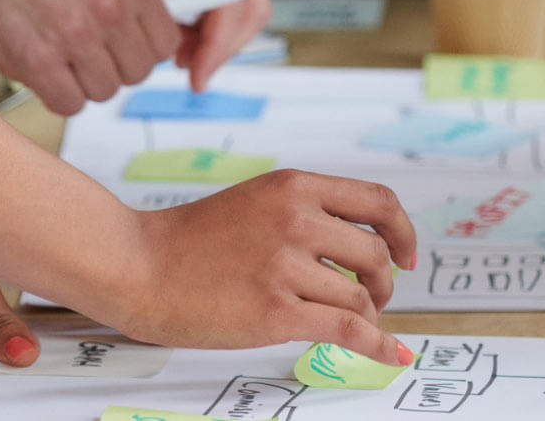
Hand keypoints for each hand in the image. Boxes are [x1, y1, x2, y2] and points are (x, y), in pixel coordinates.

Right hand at [0, 0, 180, 115]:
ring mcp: (75, 37)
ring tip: (58, 58)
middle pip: (136, 73)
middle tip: (84, 56)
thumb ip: (125, 0)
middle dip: (111, 69)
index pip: (164, 45)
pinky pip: (69, 104)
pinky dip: (57, 96)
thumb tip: (144, 40)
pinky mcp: (39, 62)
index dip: (141, 52)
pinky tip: (43, 72)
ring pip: (103, 92)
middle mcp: (108, 9)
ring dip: (81, 83)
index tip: (124, 52)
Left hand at [63, 0, 271, 91]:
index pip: (232, 3)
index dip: (219, 47)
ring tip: (180, 57)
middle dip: (226, 48)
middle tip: (193, 74)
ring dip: (219, 40)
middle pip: (252, 7)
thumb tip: (163, 47)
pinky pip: (226, 1)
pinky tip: (178, 38)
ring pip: (244, 8)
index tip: (197, 77)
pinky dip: (209, 27)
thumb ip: (146, 3)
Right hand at [114, 170, 418, 364]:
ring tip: (352, 322)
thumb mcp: (255, 201)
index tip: (406, 255)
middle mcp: (295, 220)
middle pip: (376, 256)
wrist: (138, 266)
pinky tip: (394, 356)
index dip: (403, 232)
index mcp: (293, 187)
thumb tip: (363, 247)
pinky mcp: (277, 313)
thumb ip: (305, 213)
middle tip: (374, 298)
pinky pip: (349, 331)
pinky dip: (379, 346)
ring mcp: (285, 267)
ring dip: (368, 315)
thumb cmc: (190, 242)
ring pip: (361, 297)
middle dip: (384, 283)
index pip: (378, 202)